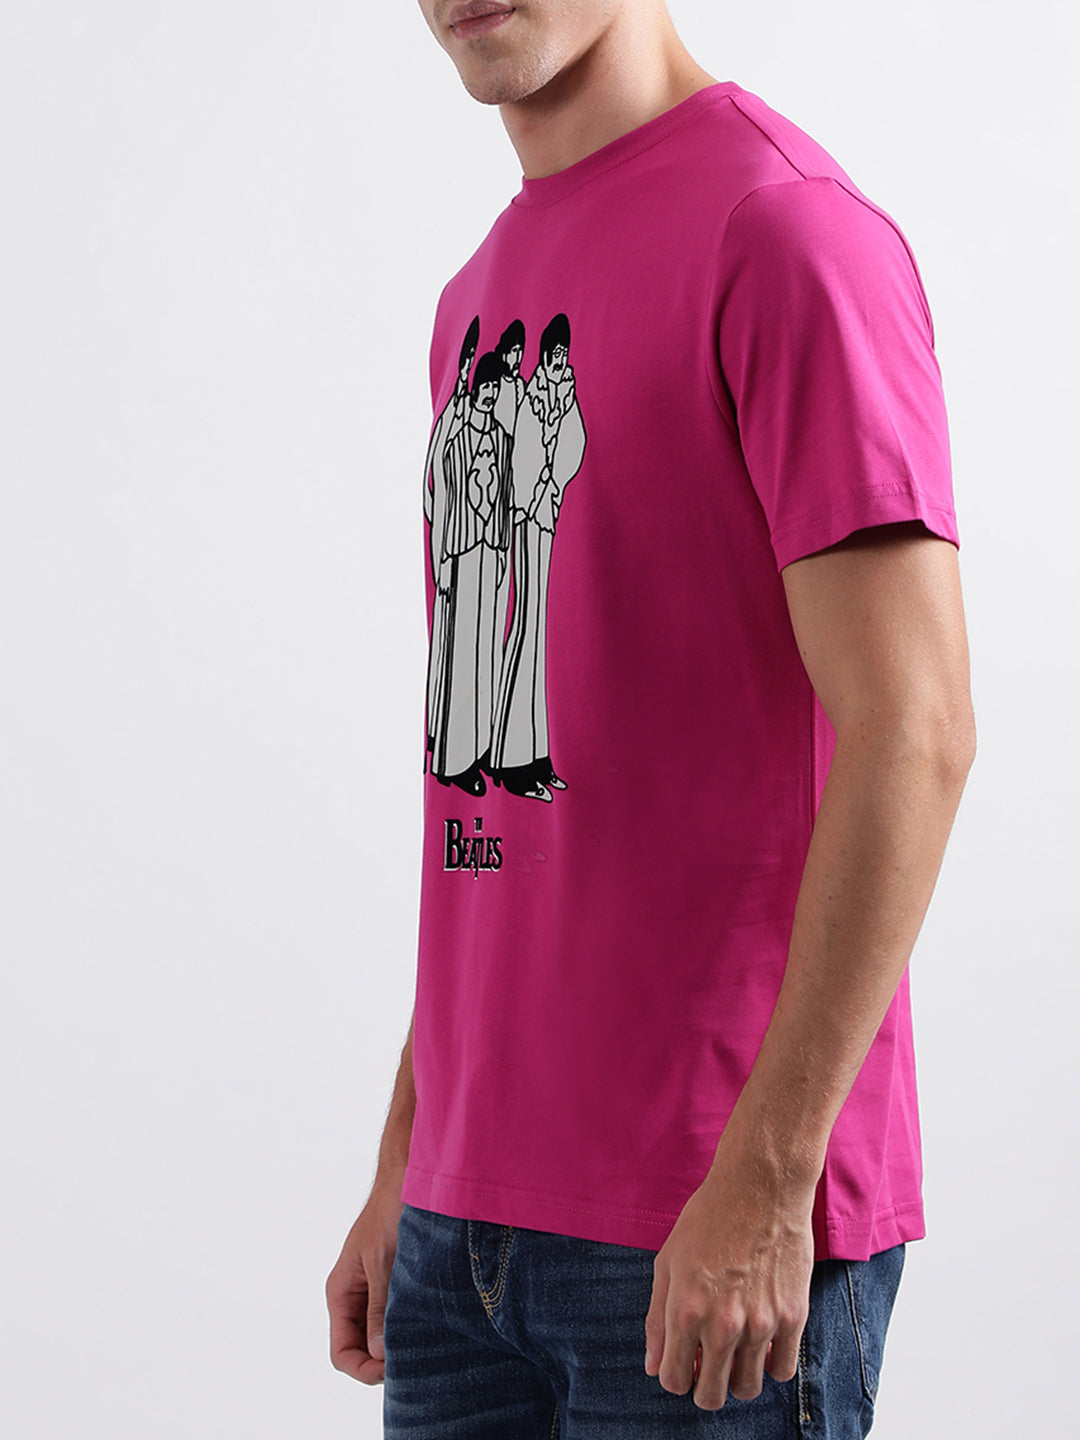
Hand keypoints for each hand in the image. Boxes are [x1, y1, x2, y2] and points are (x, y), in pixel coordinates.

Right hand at [325, 1172, 403, 1383]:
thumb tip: (377, 1352)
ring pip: (378, 1337)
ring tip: (421, 1345)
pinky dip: (405, 1328)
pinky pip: (393, 1318)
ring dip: (394, 1345)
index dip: (363, 1369)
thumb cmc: (389, 1214)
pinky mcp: (393, 1284)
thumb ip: (378, 1308)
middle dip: (381, 1361)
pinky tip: (426, 1328)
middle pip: (360, 1350)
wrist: (407, 1180)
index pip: (342, 1352)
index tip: (391, 1370)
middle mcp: (353, 1297)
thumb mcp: (382, 1263)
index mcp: (341, 1292)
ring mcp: (372, 1292)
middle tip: (412, 1361)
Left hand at [644, 1136, 814, 1410]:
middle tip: (707, 1364)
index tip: (682, 1362)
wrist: (760, 1187)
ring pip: (747, 1389)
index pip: (675, 1379)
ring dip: (736, 1379)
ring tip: (735, 1352)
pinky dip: (770, 1365)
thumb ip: (658, 1318)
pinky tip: (762, 1342)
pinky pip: (782, 1371)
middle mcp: (723, 1324)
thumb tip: (654, 1367)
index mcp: (686, 1309)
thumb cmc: (708, 1218)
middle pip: (711, 1395)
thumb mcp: (668, 1261)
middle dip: (703, 1386)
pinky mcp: (793, 1317)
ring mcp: (761, 1323)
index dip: (675, 1376)